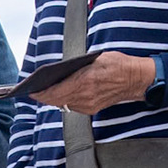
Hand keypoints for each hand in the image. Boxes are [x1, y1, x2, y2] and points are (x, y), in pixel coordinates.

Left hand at [31, 51, 155, 115]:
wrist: (136, 78)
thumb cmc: (118, 64)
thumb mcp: (95, 58)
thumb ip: (77, 67)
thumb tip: (60, 71)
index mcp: (84, 81)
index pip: (55, 92)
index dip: (41, 93)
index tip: (31, 91)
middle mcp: (85, 96)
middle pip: (56, 100)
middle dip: (44, 97)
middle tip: (34, 92)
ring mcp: (89, 104)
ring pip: (63, 104)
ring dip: (54, 99)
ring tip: (44, 93)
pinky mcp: (93, 109)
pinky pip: (73, 106)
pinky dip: (65, 100)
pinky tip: (61, 95)